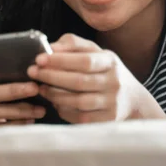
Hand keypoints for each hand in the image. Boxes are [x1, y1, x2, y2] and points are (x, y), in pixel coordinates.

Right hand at [0, 55, 45, 129]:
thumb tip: (36, 64)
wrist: (6, 122)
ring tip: (40, 109)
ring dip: (21, 110)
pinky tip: (31, 120)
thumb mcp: (2, 83)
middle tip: (34, 88)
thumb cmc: (6, 95)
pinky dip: (18, 124)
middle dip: (12, 91)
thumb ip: (8, 74)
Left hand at [27, 33, 165, 123]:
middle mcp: (114, 82)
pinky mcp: (106, 121)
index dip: (60, 60)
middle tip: (32, 72)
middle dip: (51, 76)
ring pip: (78, 101)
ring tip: (41, 88)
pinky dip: (64, 109)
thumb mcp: (95, 52)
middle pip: (79, 81)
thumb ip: (73, 44)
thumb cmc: (105, 71)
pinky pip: (80, 117)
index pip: (84, 60)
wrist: (133, 100)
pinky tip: (54, 102)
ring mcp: (112, 103)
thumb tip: (50, 46)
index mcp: (110, 61)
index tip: (39, 59)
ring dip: (55, 94)